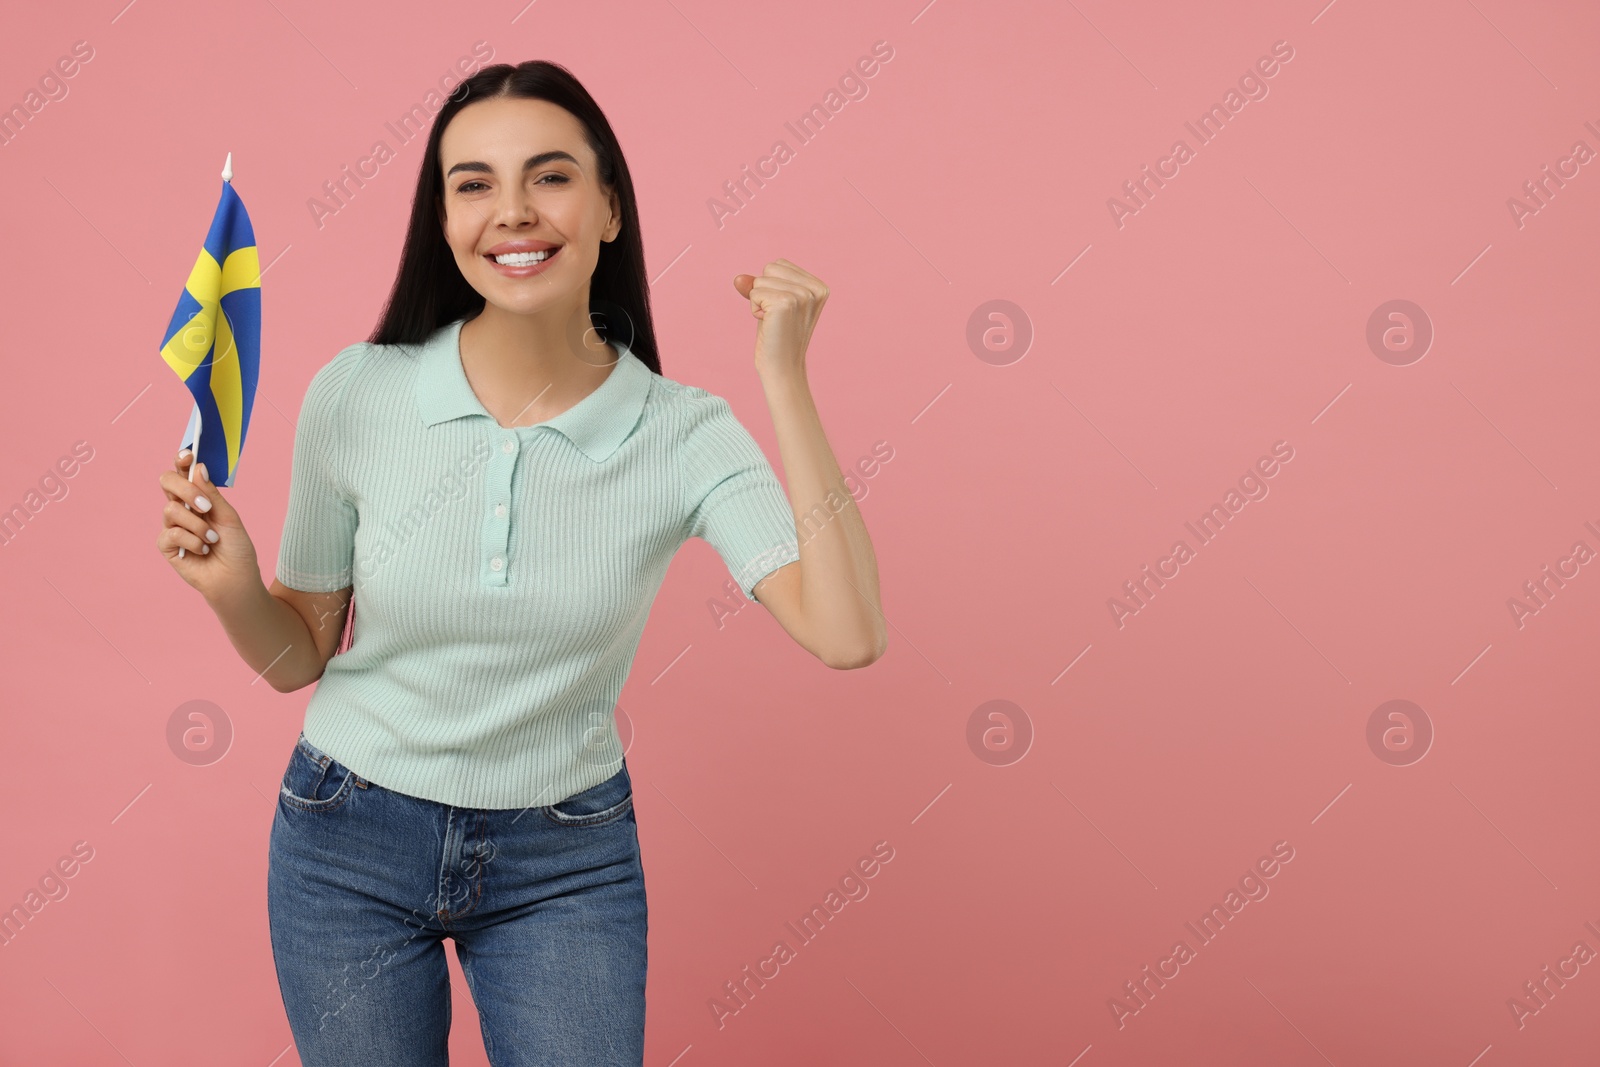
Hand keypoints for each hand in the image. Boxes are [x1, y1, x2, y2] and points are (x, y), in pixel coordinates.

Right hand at [157, 449, 260, 602]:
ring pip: (171, 510)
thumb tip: (198, 468)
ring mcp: (172, 526)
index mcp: (198, 497)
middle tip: (205, 506)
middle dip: (185, 490)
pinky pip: (171, 533)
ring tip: (213, 539)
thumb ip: (211, 494)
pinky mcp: (166, 545)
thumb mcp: (229, 517)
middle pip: (167, 483)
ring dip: (197, 526)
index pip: (183, 472)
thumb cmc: (235, 548)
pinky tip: (204, 550)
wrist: (235, 578)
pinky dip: (193, 542)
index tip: (188, 455)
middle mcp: (182, 508)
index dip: (182, 461)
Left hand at [732, 259, 827, 378]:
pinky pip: (754, 292)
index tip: (782, 310)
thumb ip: (758, 285)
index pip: (779, 264)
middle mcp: (814, 289)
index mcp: (819, 287)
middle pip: (770, 267)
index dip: (771, 286)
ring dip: (758, 301)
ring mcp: (802, 296)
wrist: (782, 367)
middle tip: (776, 317)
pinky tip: (768, 324)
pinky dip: (754, 309)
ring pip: (760, 280)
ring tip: (773, 321)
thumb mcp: (771, 303)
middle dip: (764, 291)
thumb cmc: (777, 336)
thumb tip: (738, 278)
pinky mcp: (785, 303)